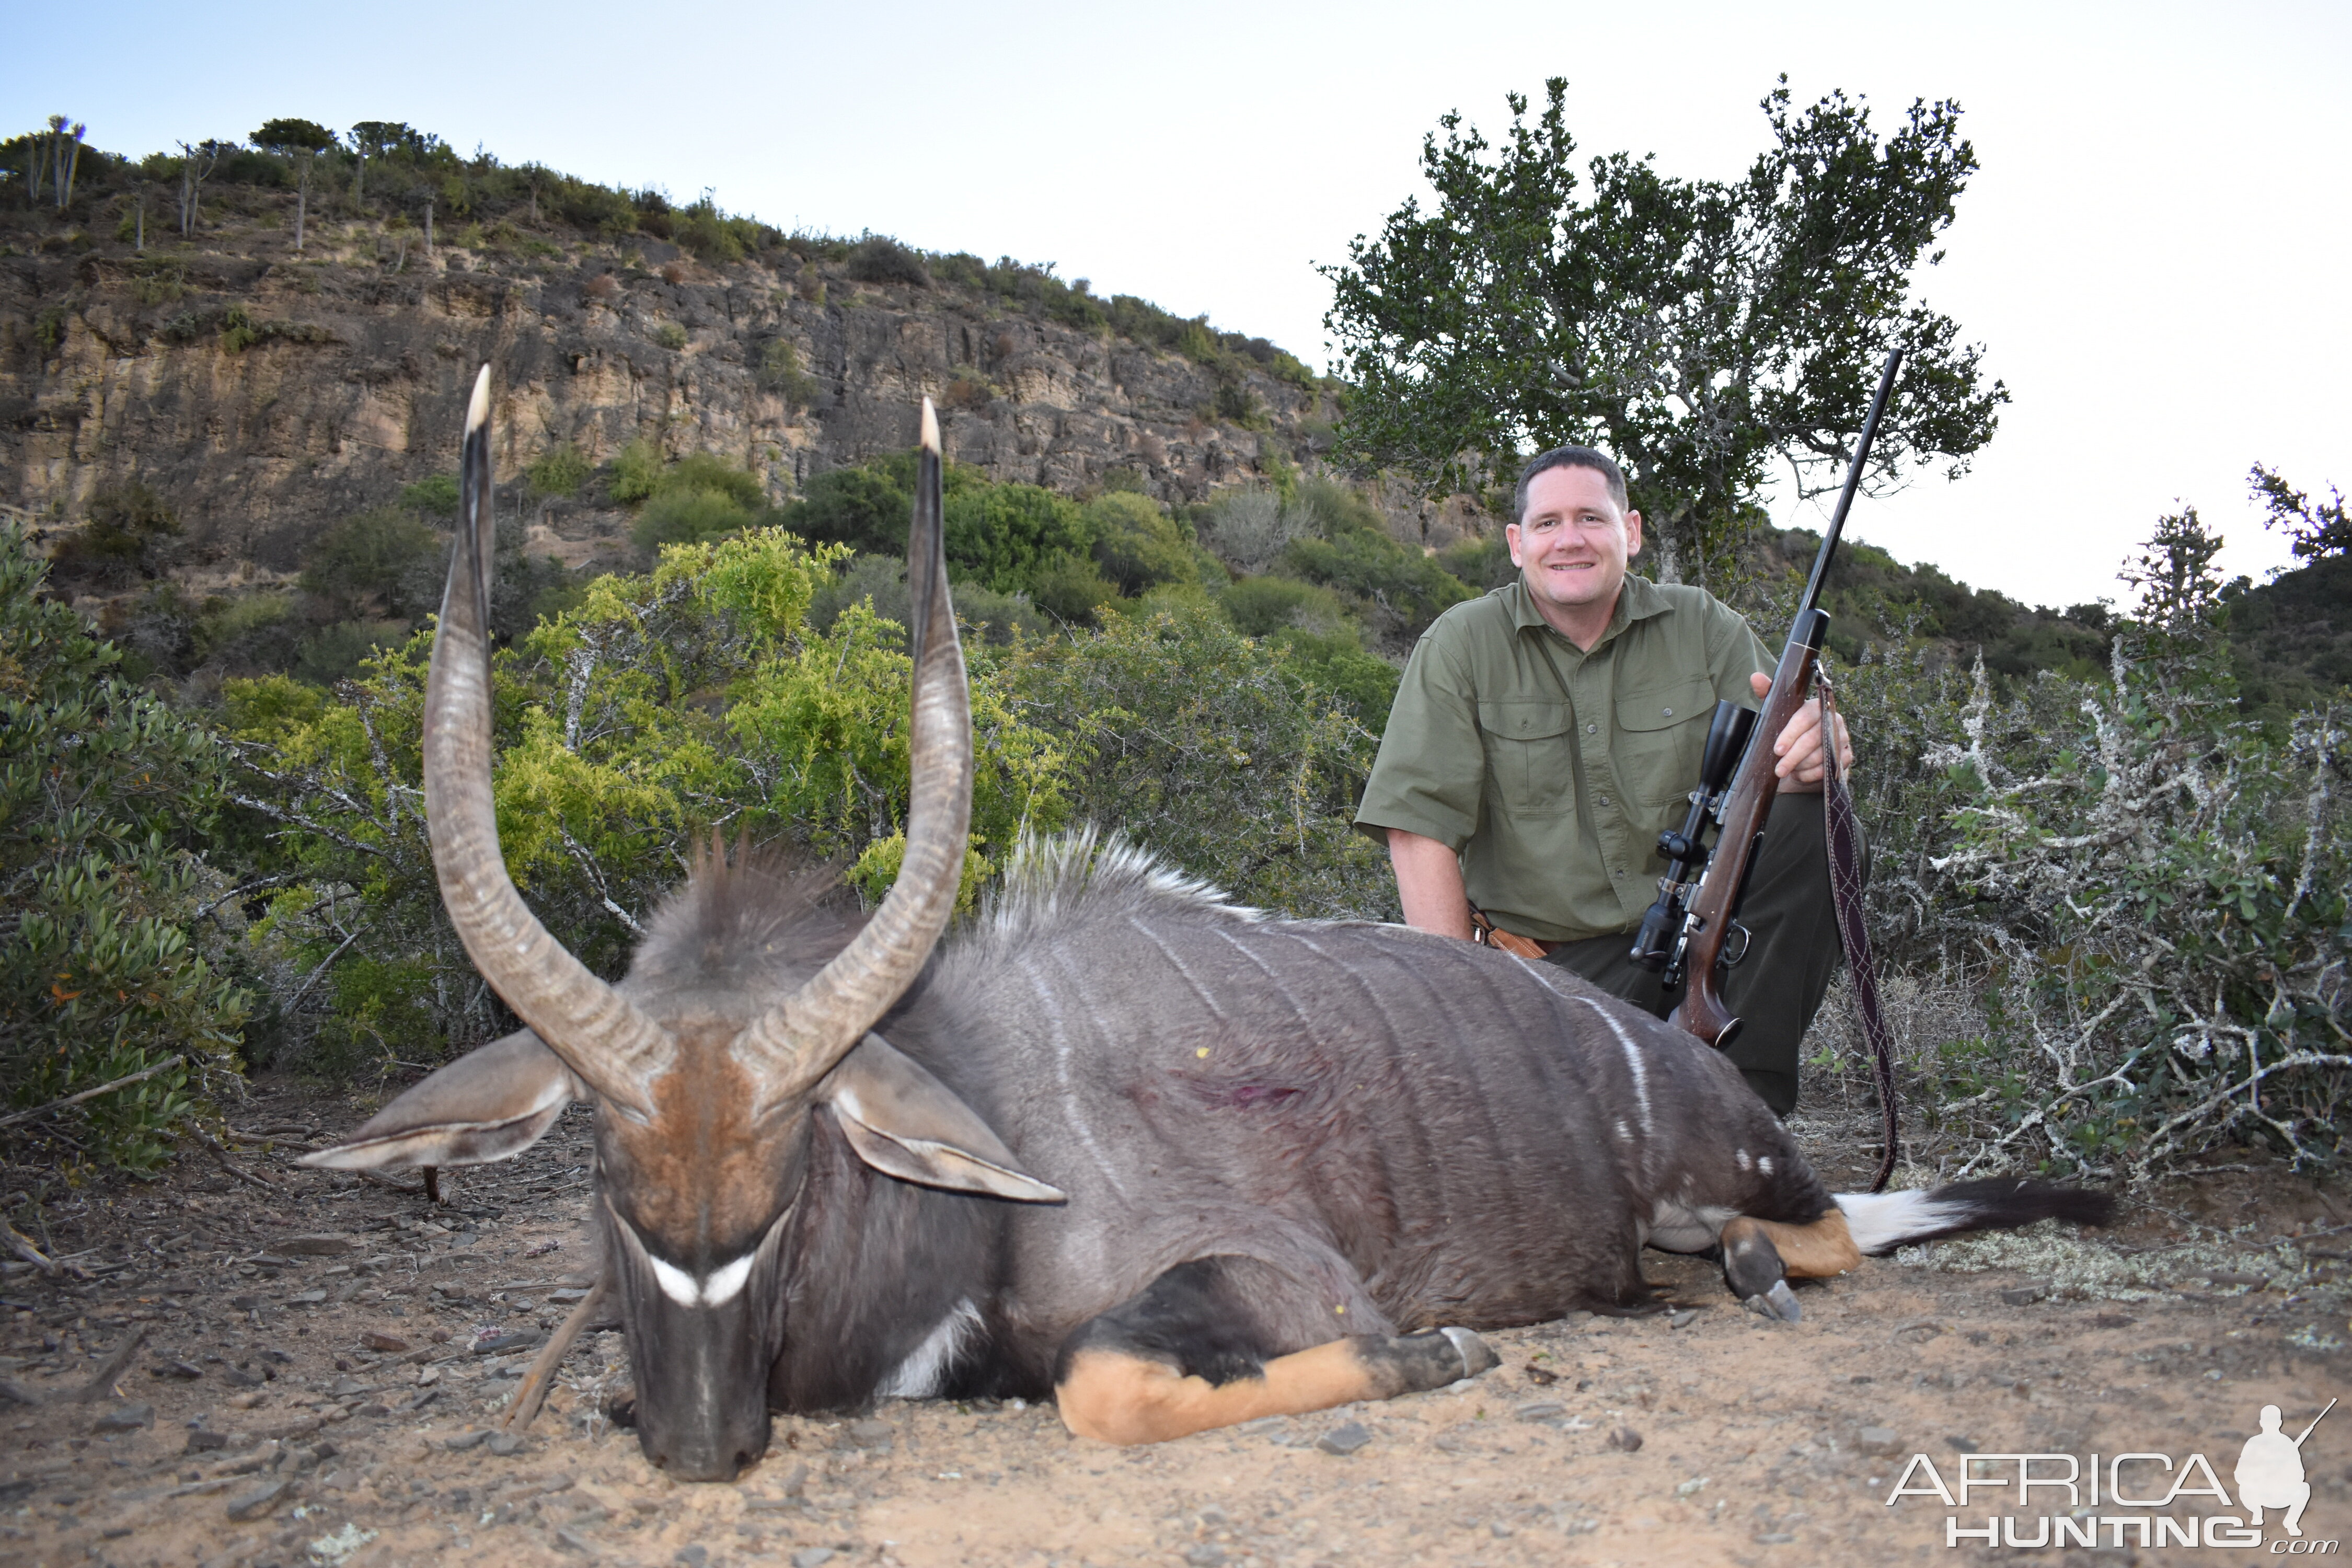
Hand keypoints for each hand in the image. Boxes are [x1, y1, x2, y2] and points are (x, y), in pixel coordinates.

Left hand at [1750, 671, 1852, 790]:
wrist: (1814, 747)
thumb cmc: (1794, 726)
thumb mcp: (1781, 711)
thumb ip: (1769, 694)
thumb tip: (1755, 677)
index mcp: (1817, 705)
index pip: (1804, 718)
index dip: (1790, 734)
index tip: (1777, 749)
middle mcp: (1834, 719)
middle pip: (1812, 739)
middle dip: (1793, 757)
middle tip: (1779, 769)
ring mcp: (1843, 737)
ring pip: (1820, 756)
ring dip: (1801, 766)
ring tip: (1787, 770)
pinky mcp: (1847, 755)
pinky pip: (1828, 768)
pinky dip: (1811, 775)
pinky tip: (1799, 775)